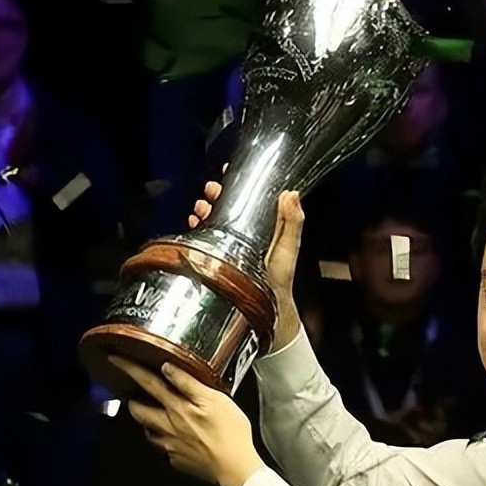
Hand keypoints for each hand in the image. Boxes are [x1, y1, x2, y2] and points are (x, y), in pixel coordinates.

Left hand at [107, 355, 261, 485]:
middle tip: (132, 395)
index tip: (115, 360)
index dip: (130, 369)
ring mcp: (171, 445)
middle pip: (140, 411)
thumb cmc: (230, 433)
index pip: (148, 383)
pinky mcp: (178, 460)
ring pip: (149, 431)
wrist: (234, 467)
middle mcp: (168, 426)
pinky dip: (164, 440)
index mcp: (177, 407)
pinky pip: (164, 448)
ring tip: (152, 415)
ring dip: (147, 421)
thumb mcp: (215, 399)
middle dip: (132, 401)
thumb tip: (168, 368)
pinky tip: (174, 439)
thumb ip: (189, 383)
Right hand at [188, 182, 305, 352]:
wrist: (267, 313)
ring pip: (217, 222)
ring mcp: (234, 247)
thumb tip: (292, 193)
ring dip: (207, 211)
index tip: (230, 172)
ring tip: (200, 208)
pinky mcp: (221, 260)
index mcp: (266, 228)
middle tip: (210, 190)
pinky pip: (207, 240)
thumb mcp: (287, 249)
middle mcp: (249, 235)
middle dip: (219, 196)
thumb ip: (292, 223)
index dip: (242, 185)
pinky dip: (199, 229)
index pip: (253, 200)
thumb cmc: (279, 281)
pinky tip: (194, 225)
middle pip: (232, 208)